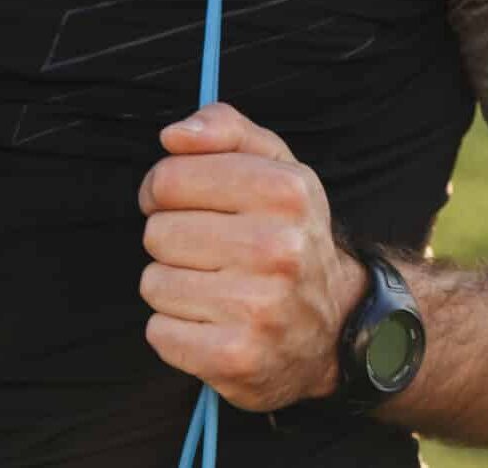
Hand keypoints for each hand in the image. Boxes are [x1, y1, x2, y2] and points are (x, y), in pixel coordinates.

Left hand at [138, 102, 366, 412]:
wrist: (332, 324)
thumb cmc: (288, 233)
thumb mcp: (273, 164)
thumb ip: (223, 129)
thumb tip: (173, 135)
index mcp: (285, 190)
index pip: (171, 178)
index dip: (164, 190)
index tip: (184, 202)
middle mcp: (278, 247)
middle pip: (158, 232)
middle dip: (173, 239)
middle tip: (210, 250)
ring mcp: (258, 307)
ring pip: (154, 282)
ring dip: (173, 285)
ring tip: (213, 286)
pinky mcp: (236, 357)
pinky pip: (159, 333)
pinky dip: (175, 330)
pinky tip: (211, 322)